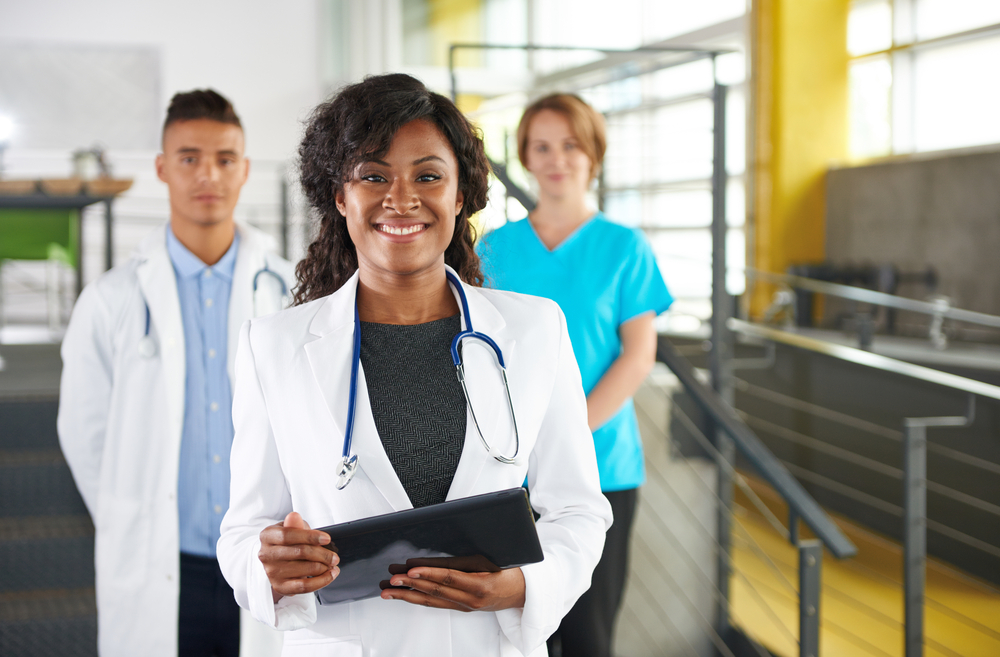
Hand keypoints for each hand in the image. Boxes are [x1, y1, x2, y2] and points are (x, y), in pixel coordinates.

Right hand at [259, 512, 339, 602]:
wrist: (278, 560)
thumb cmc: (288, 541)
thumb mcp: (291, 528)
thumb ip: (295, 525)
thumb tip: (294, 516)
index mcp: (267, 536)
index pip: (288, 535)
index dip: (310, 536)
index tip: (327, 539)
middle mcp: (266, 555)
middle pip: (299, 553)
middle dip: (322, 554)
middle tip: (334, 556)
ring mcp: (272, 572)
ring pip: (304, 570)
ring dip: (324, 568)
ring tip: (332, 564)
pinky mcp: (279, 586)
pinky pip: (304, 586)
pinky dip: (321, 581)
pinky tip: (330, 575)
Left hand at [380, 562, 525, 611]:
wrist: (524, 594)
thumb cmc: (513, 573)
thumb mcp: (498, 559)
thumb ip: (474, 555)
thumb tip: (451, 543)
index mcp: (481, 586)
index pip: (449, 578)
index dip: (428, 574)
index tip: (411, 571)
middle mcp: (471, 599)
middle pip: (436, 591)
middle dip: (411, 586)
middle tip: (392, 579)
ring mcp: (465, 606)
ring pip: (431, 600)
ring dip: (408, 596)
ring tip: (389, 592)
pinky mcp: (462, 607)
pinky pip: (436, 604)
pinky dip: (418, 599)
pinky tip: (405, 596)